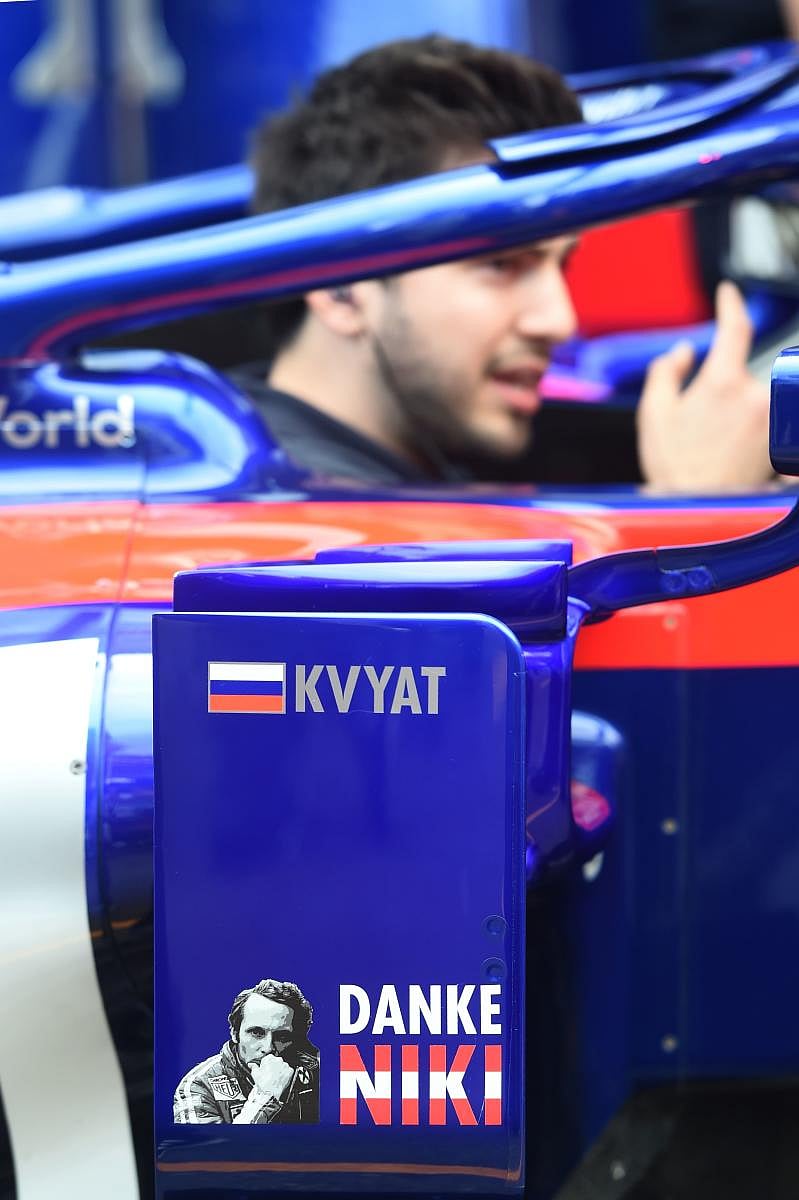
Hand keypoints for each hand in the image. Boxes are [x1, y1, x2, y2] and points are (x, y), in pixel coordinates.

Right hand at [250, 1054, 293, 1101]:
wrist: (270, 1093)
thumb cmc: (263, 1084)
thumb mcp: (254, 1074)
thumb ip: (253, 1066)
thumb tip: (251, 1065)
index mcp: (269, 1058)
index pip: (267, 1059)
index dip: (265, 1065)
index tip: (264, 1070)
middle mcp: (278, 1059)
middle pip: (275, 1062)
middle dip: (273, 1067)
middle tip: (269, 1075)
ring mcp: (285, 1065)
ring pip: (282, 1066)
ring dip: (279, 1070)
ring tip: (274, 1078)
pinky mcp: (290, 1071)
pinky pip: (288, 1071)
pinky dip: (285, 1074)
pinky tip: (280, 1079)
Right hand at [637, 281, 772, 491]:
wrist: (698, 510)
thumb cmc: (674, 468)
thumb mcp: (654, 415)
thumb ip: (666, 372)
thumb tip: (684, 352)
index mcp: (722, 383)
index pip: (734, 328)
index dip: (731, 305)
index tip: (728, 294)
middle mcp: (756, 396)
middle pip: (748, 369)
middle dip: (727, 386)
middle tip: (705, 421)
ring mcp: (775, 418)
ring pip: (762, 395)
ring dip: (742, 410)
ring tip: (718, 442)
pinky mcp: (783, 440)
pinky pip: (773, 419)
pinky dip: (756, 427)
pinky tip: (733, 450)